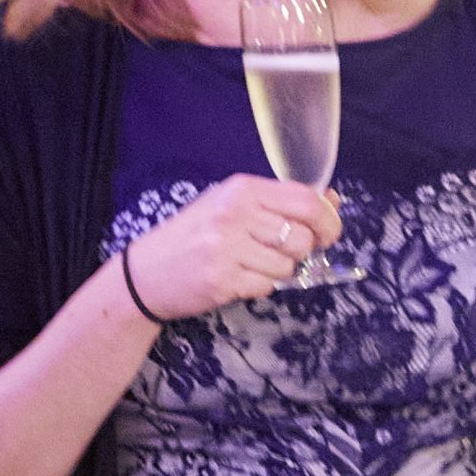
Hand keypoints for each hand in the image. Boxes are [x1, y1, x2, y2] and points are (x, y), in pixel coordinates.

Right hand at [123, 174, 340, 318]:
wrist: (144, 274)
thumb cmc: (191, 237)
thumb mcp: (231, 206)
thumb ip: (278, 202)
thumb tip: (331, 200)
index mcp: (241, 189)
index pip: (305, 199)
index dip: (328, 220)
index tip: (328, 233)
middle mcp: (235, 214)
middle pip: (301, 235)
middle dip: (304, 251)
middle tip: (289, 254)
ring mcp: (227, 248)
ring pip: (288, 265)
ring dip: (280, 271)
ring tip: (254, 265)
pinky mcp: (223, 280)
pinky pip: (267, 286)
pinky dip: (261, 286)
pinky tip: (239, 278)